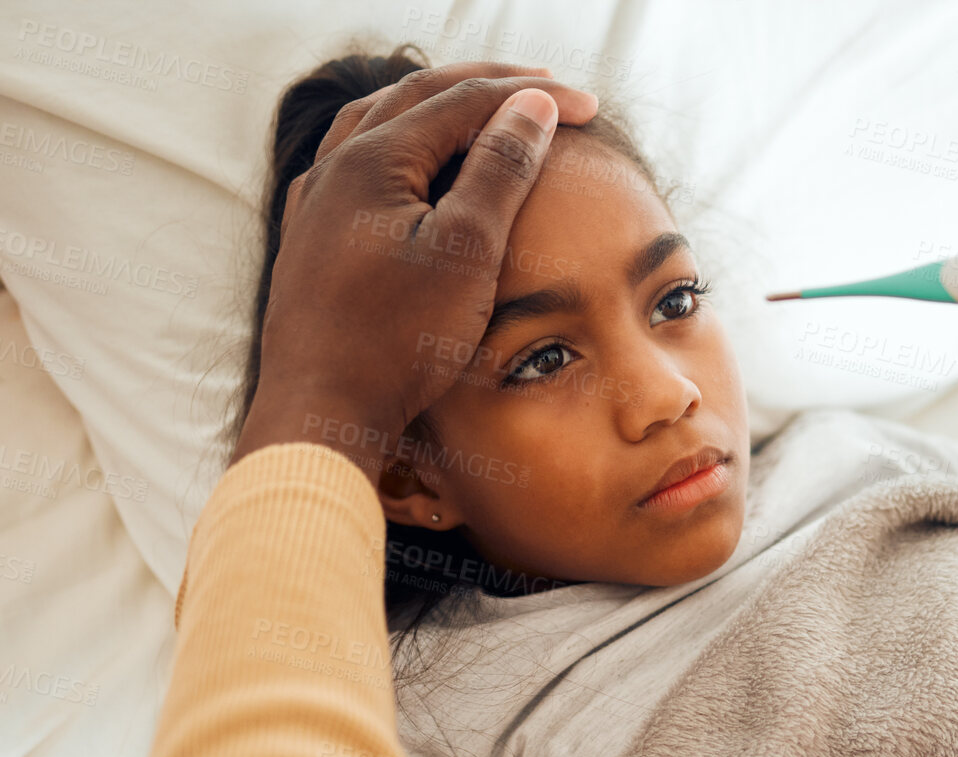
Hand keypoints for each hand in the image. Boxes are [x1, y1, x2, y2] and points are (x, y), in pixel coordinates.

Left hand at [233, 63, 598, 479]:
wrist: (322, 411)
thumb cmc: (396, 340)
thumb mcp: (467, 251)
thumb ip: (500, 171)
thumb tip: (531, 107)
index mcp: (371, 159)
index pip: (464, 101)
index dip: (531, 97)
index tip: (588, 106)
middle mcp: (335, 167)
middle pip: (419, 98)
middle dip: (487, 88)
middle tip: (546, 88)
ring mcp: (317, 203)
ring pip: (382, 126)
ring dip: (440, 110)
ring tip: (485, 110)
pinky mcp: (313, 240)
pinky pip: (361, 165)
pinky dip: (406, 148)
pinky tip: (418, 169)